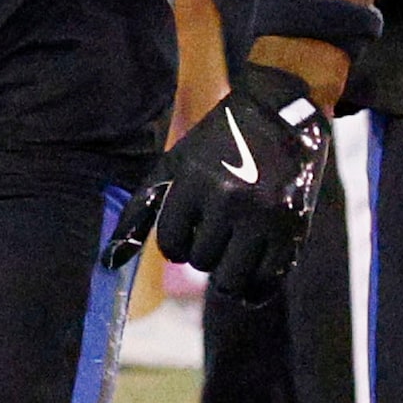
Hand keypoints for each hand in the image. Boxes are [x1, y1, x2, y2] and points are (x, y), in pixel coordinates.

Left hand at [104, 61, 331, 297]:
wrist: (276, 118)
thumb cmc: (215, 144)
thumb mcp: (173, 165)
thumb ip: (140, 210)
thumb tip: (110, 261)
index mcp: (193, 182)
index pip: (171, 243)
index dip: (175, 244)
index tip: (184, 234)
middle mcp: (227, 201)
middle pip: (201, 261)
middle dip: (201, 254)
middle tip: (211, 236)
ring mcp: (263, 217)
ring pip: (232, 277)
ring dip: (225, 272)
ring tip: (228, 252)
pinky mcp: (293, 229)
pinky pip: (268, 278)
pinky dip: (255, 283)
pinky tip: (250, 269)